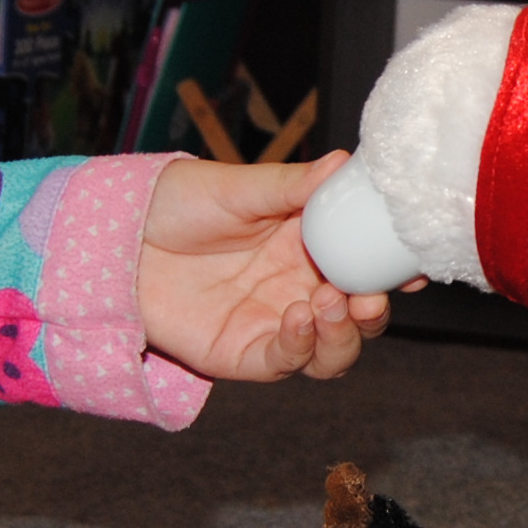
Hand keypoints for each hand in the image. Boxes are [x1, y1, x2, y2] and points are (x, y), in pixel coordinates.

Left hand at [139, 152, 393, 381]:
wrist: (116, 239)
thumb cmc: (176, 205)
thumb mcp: (239, 187)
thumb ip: (293, 185)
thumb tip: (344, 163)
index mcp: (309, 246)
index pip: (366, 266)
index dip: (394, 271)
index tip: (412, 265)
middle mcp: (299, 288)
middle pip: (358, 318)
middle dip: (373, 311)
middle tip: (369, 294)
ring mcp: (273, 325)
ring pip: (333, 352)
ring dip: (343, 335)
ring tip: (330, 302)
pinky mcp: (242, 354)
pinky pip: (285, 363)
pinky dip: (300, 346)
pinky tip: (297, 317)